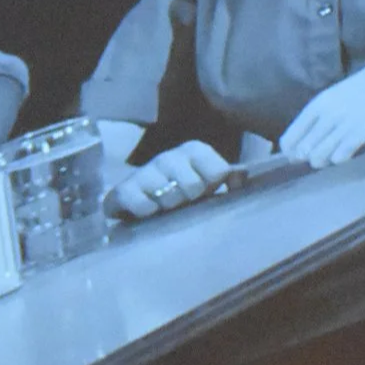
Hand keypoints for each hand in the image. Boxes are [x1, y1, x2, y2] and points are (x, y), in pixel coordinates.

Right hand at [106, 140, 234, 219]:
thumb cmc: (183, 191)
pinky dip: (146, 210)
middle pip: (193, 185)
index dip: (214, 185)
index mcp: (194, 151)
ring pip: (168, 195)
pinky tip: (148, 212)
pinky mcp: (124, 189)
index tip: (208, 191)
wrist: (140, 200)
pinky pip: (140, 202)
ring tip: (166, 208)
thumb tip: (240, 177)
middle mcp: (169, 157)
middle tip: (184, 202)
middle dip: (190, 199)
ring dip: (169, 206)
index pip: (218, 170)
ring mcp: (145, 172)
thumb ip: (228, 177)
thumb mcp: (209, 183)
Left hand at [278, 44, 364, 167]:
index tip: (297, 157)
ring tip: (333, 157)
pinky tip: (345, 155)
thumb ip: (325, 113)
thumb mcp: (341, 95)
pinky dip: (340, 157)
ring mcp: (347, 119)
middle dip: (307, 158)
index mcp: (319, 102)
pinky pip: (343, 151)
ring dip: (324, 160)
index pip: (290, 136)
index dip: (290, 151)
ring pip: (320, 154)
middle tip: (319, 158)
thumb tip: (309, 138)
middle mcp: (328, 111)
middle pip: (303, 149)